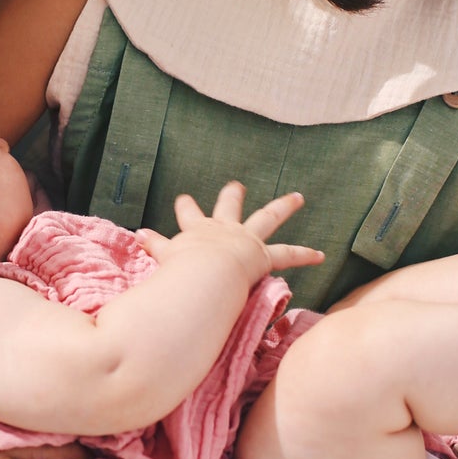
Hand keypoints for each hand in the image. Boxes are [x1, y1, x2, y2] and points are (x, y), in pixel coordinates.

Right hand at [138, 184, 323, 290]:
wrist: (206, 273)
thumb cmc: (183, 269)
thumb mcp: (165, 256)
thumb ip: (154, 246)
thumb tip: (137, 235)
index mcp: (198, 230)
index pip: (190, 216)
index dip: (187, 208)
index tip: (184, 198)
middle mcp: (223, 229)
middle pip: (228, 207)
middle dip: (231, 196)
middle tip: (236, 185)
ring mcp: (245, 239)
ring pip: (267, 217)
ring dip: (283, 206)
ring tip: (297, 197)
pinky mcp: (263, 255)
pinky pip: (288, 254)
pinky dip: (305, 255)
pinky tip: (320, 255)